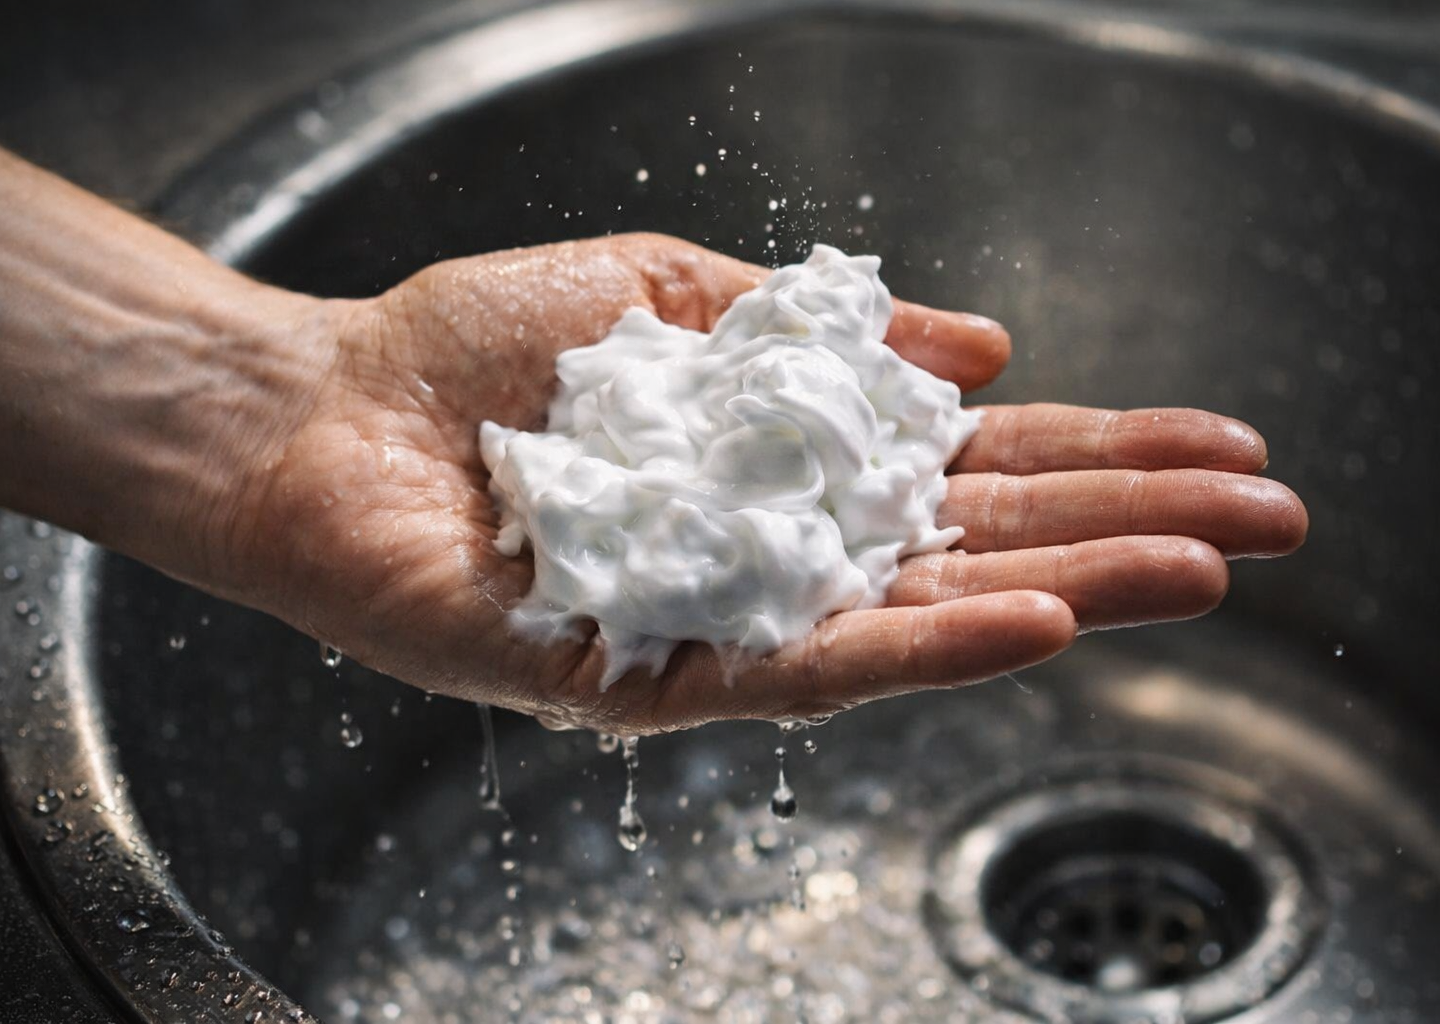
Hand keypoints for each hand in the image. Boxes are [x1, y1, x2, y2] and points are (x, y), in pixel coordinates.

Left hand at [212, 234, 1306, 734]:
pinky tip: (1030, 619)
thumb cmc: (474, 350)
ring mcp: (720, 622)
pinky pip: (802, 671)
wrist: (325, 413)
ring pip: (917, 619)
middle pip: (970, 548)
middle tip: (1268, 521)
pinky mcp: (650, 674)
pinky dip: (920, 644)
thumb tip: (982, 345)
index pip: (964, 469)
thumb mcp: (667, 294)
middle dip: (1121, 530)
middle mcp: (770, 554)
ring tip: (1198, 573)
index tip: (1215, 447)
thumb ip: (819, 330)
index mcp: (780, 466)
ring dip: (1064, 592)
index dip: (1094, 457)